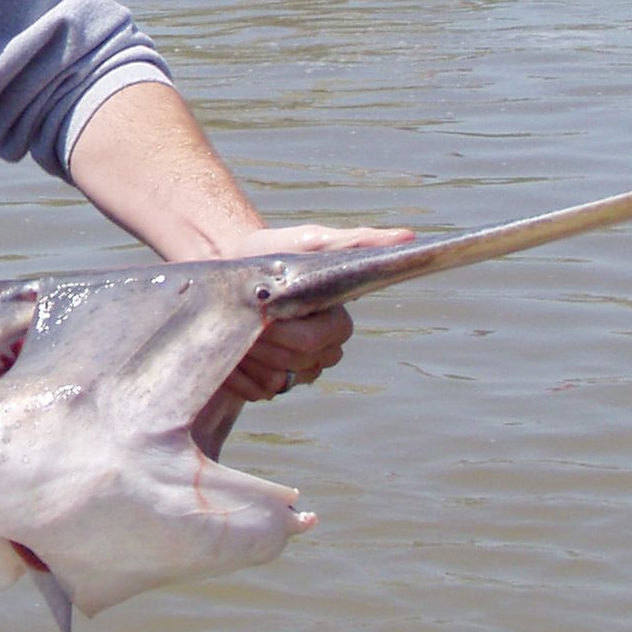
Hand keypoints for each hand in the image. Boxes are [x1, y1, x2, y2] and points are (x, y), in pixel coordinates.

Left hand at [221, 223, 413, 402]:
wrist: (224, 273)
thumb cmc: (270, 255)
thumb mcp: (309, 241)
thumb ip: (357, 241)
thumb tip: (408, 237)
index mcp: (335, 324)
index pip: (317, 341)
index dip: (287, 330)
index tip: (264, 309)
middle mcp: (321, 353)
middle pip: (297, 362)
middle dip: (264, 340)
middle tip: (245, 315)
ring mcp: (295, 373)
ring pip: (276, 381)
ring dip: (248, 356)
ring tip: (235, 328)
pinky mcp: (268, 386)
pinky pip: (255, 393)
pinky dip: (236, 373)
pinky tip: (229, 348)